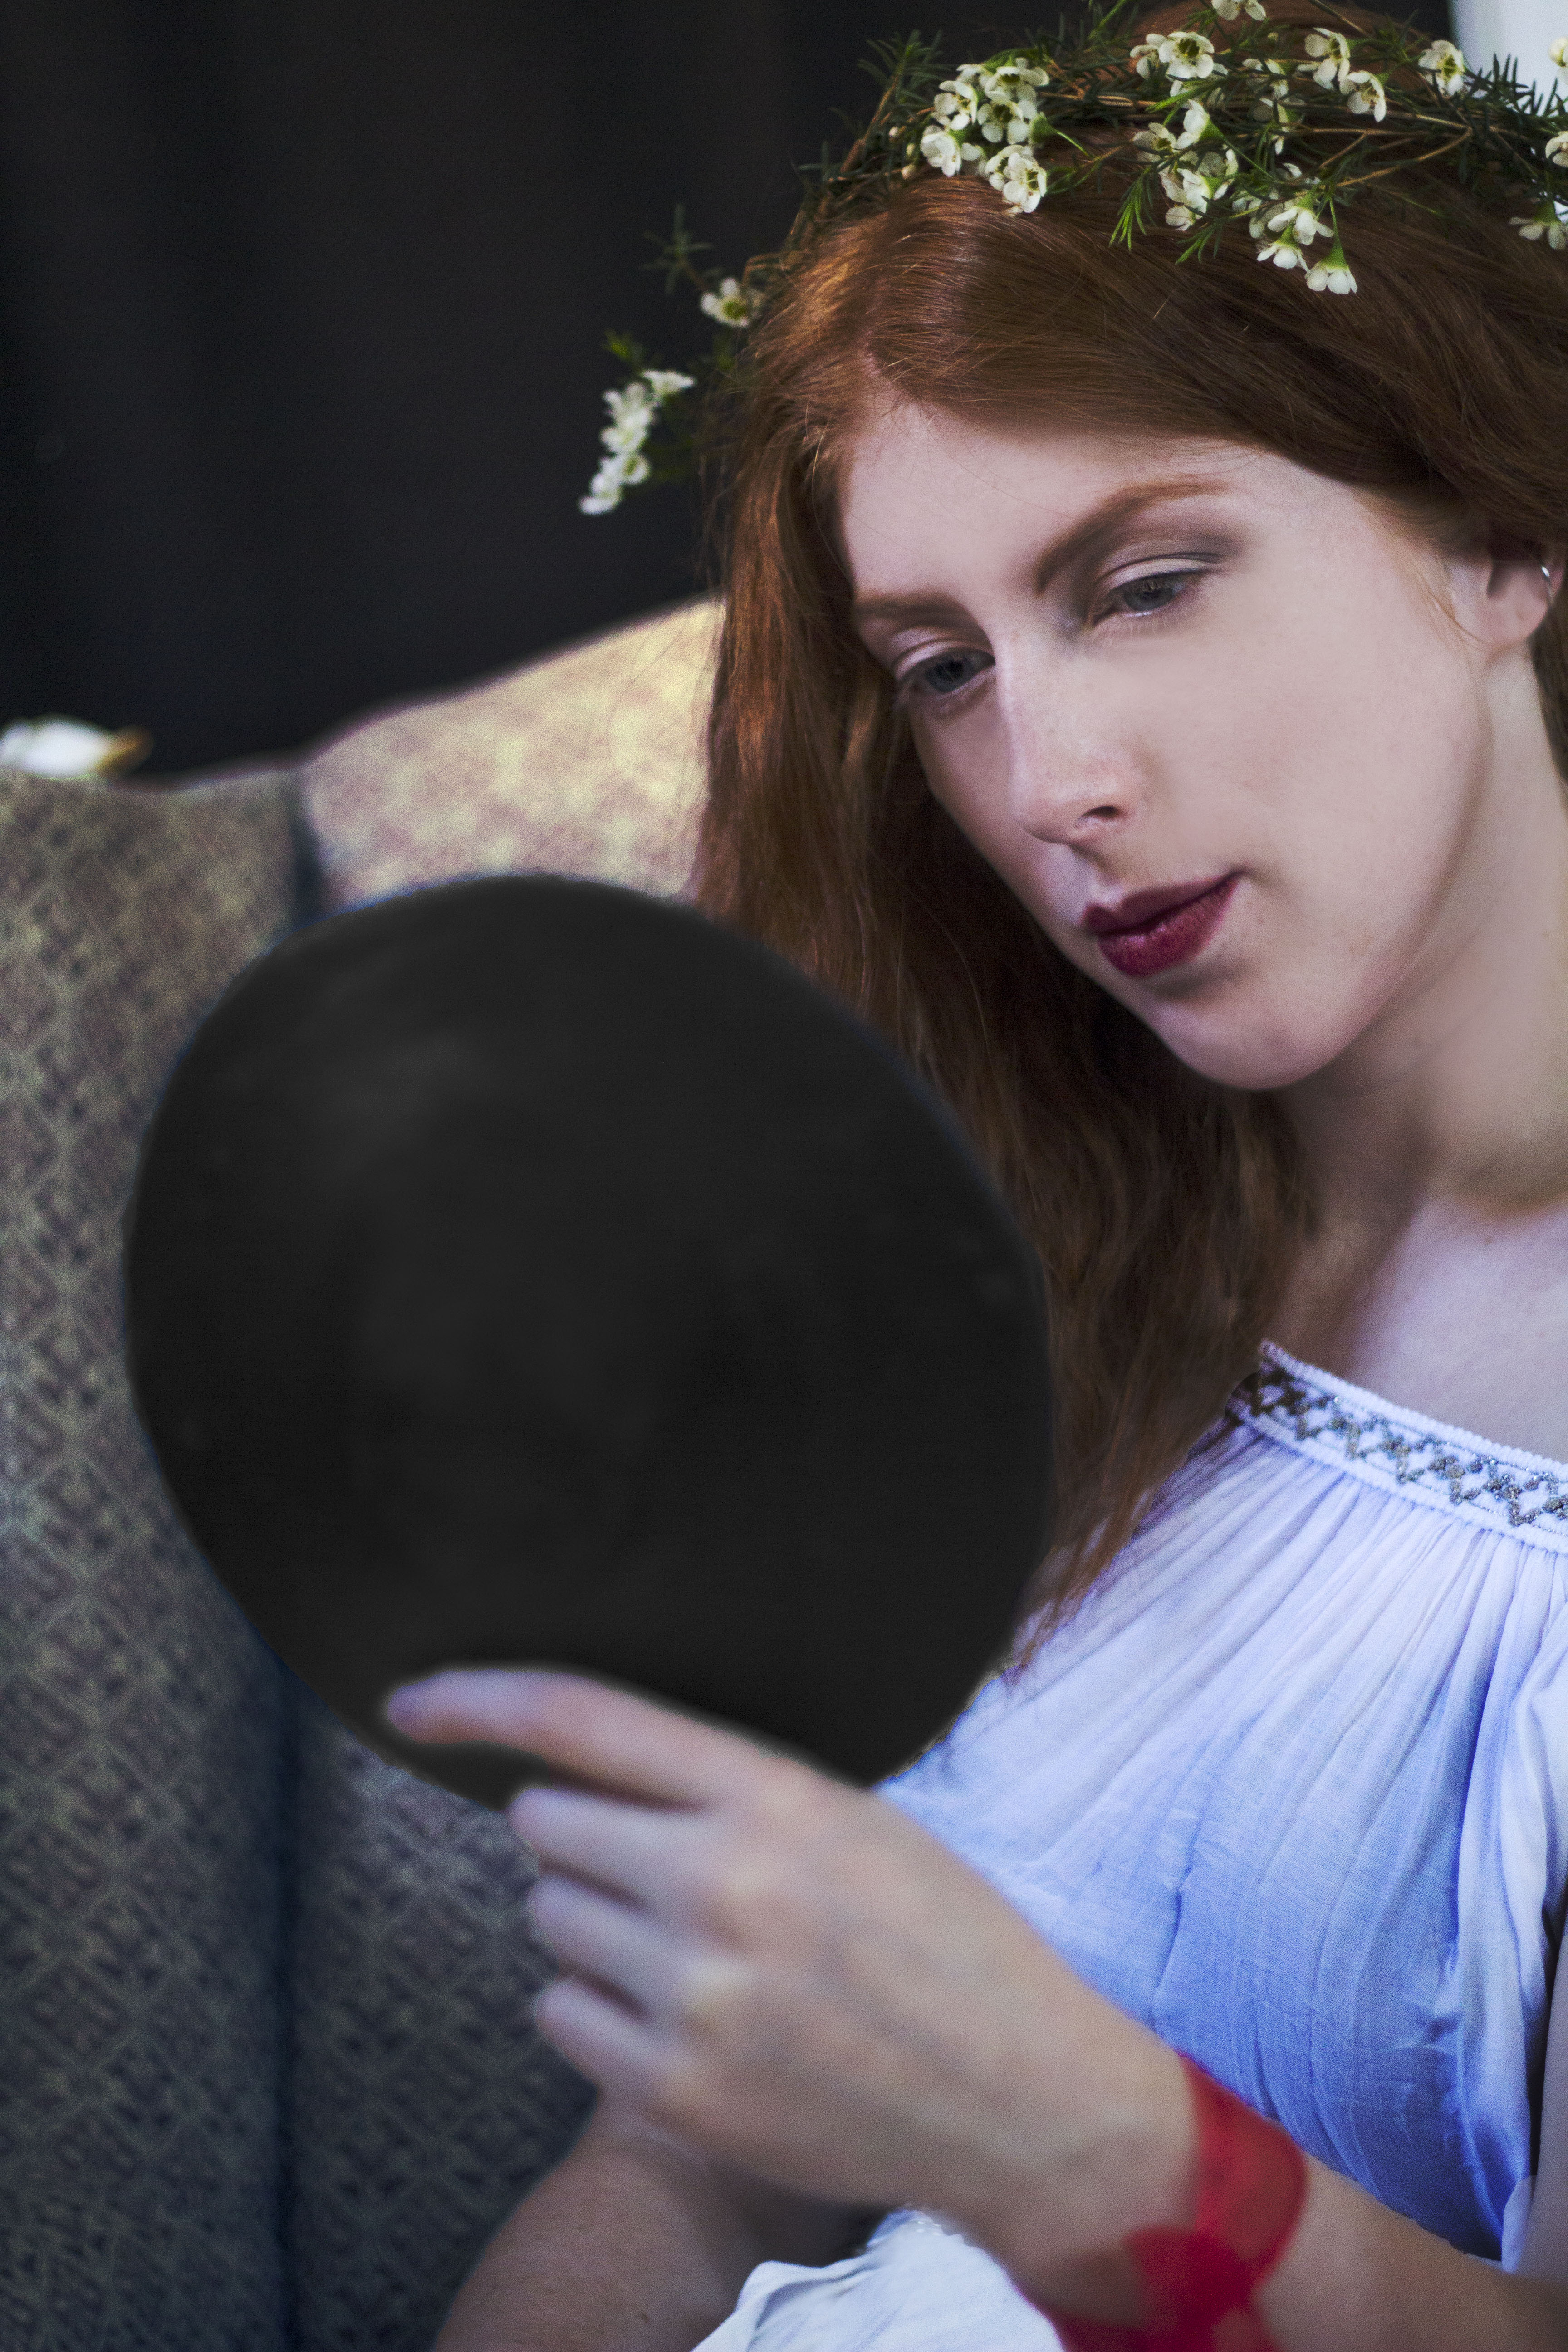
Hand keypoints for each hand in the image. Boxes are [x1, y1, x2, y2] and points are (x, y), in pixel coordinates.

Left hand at [382, 1667, 1189, 2284]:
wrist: (1014, 2095)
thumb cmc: (939, 1937)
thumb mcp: (850, 1821)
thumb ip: (726, 1790)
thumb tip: (589, 1769)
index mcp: (769, 1798)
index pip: (580, 1719)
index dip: (478, 1698)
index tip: (411, 1698)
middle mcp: (716, 1888)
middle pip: (547, 1826)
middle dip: (583, 1838)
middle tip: (663, 1869)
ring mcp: (690, 1997)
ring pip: (546, 1920)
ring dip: (592, 1924)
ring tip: (692, 1949)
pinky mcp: (673, 2091)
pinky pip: (557, 2013)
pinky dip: (597, 2008)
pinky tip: (682, 2016)